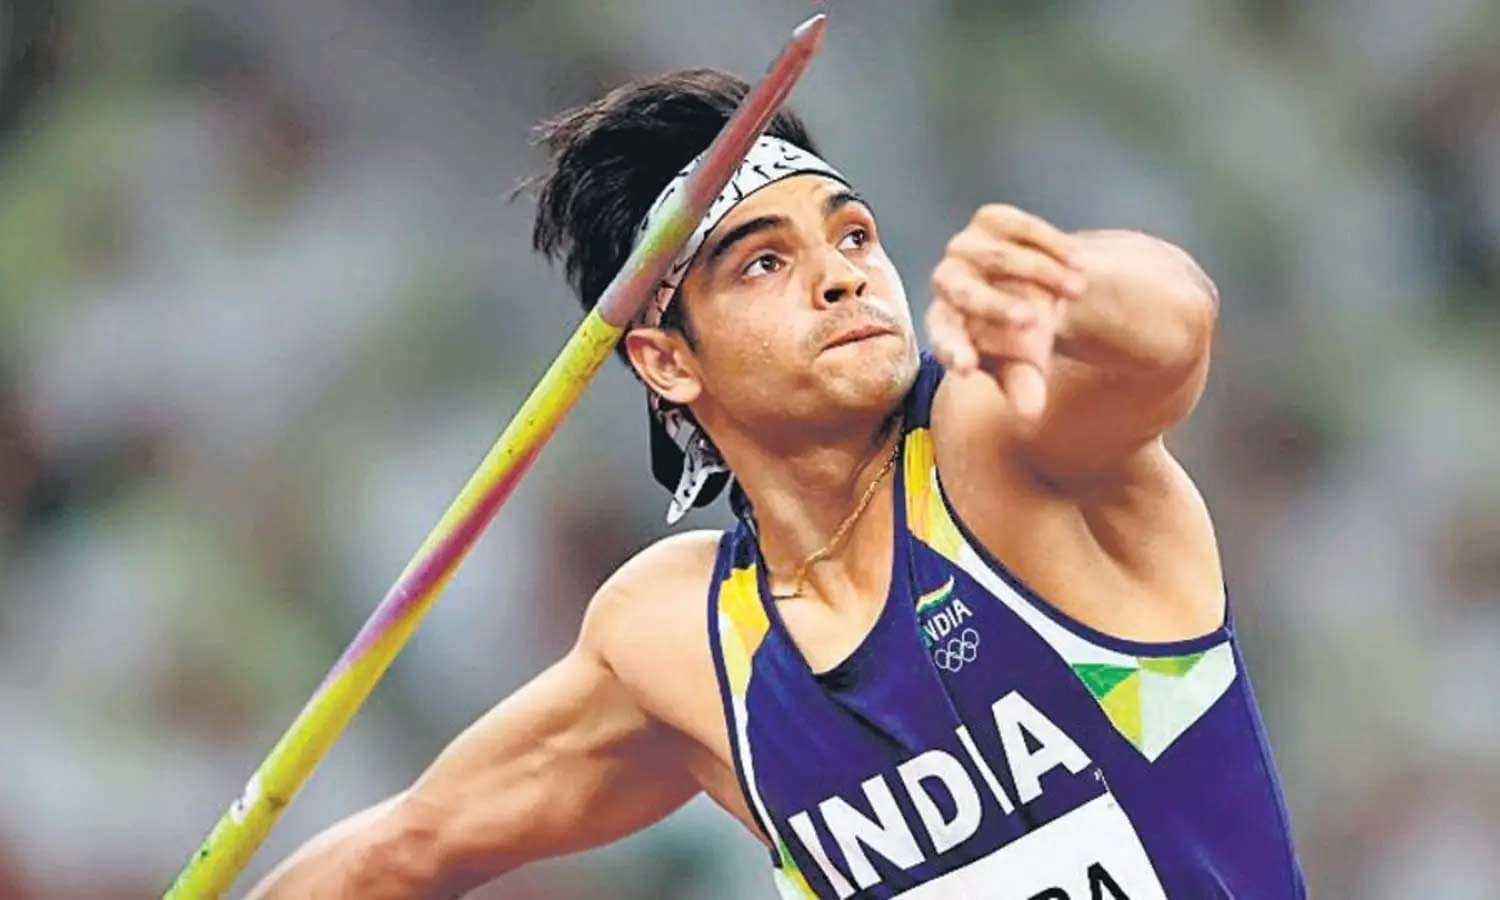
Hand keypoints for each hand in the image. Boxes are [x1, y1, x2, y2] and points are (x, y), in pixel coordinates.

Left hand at [926, 204, 1086, 421]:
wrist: (1036, 288)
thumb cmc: (1022, 338)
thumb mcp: (1025, 365)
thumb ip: (1023, 388)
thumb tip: (1030, 416)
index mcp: (945, 323)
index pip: (941, 337)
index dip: (952, 351)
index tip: (967, 368)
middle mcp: (946, 281)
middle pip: (963, 292)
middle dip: (996, 307)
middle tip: (1033, 323)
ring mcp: (965, 246)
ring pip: (999, 258)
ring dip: (1041, 273)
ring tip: (1079, 291)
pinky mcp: (989, 220)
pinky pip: (1019, 226)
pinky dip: (1050, 244)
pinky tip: (1078, 262)